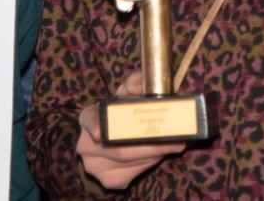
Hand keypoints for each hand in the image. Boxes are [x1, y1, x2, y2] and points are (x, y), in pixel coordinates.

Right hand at [75, 71, 185, 189]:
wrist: (119, 135)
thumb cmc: (125, 110)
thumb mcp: (129, 92)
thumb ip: (135, 83)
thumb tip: (139, 84)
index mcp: (88, 117)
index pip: (89, 119)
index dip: (94, 125)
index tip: (99, 133)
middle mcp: (86, 144)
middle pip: (119, 149)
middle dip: (151, 144)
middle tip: (177, 137)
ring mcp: (95, 166)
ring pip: (130, 162)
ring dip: (156, 153)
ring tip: (176, 142)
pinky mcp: (109, 180)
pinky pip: (134, 172)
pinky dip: (151, 162)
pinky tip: (161, 153)